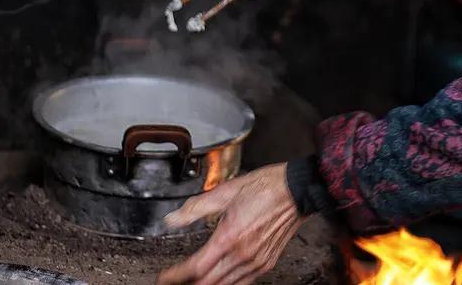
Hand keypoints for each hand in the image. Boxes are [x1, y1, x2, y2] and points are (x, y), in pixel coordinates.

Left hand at [157, 163, 302, 284]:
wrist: (296, 190)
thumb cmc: (266, 187)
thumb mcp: (226, 191)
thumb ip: (196, 207)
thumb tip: (173, 218)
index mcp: (230, 236)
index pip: (196, 267)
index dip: (175, 276)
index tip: (164, 277)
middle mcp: (243, 254)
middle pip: (208, 283)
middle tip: (174, 282)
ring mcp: (256, 261)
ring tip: (193, 283)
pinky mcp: (267, 263)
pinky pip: (243, 283)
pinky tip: (219, 281)